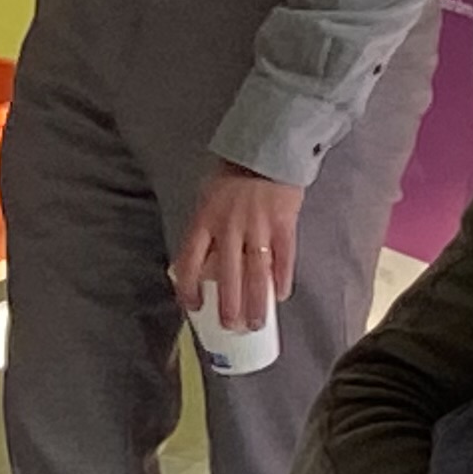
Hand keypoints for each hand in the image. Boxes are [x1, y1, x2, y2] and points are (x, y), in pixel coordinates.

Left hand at [168, 162, 303, 335]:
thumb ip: (206, 227)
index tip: (193, 307)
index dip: (189, 288)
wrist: (267, 145)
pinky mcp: (283, 224)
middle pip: (226, 275)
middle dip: (227, 306)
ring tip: (255, 323)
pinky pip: (283, 258)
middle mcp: (228, 226)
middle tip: (231, 327)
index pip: (190, 261)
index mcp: (204, 219)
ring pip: (255, 273)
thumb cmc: (232, 172)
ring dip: (255, 302)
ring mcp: (257, 226)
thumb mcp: (208, 196)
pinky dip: (282, 279)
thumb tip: (204, 264)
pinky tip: (280, 296)